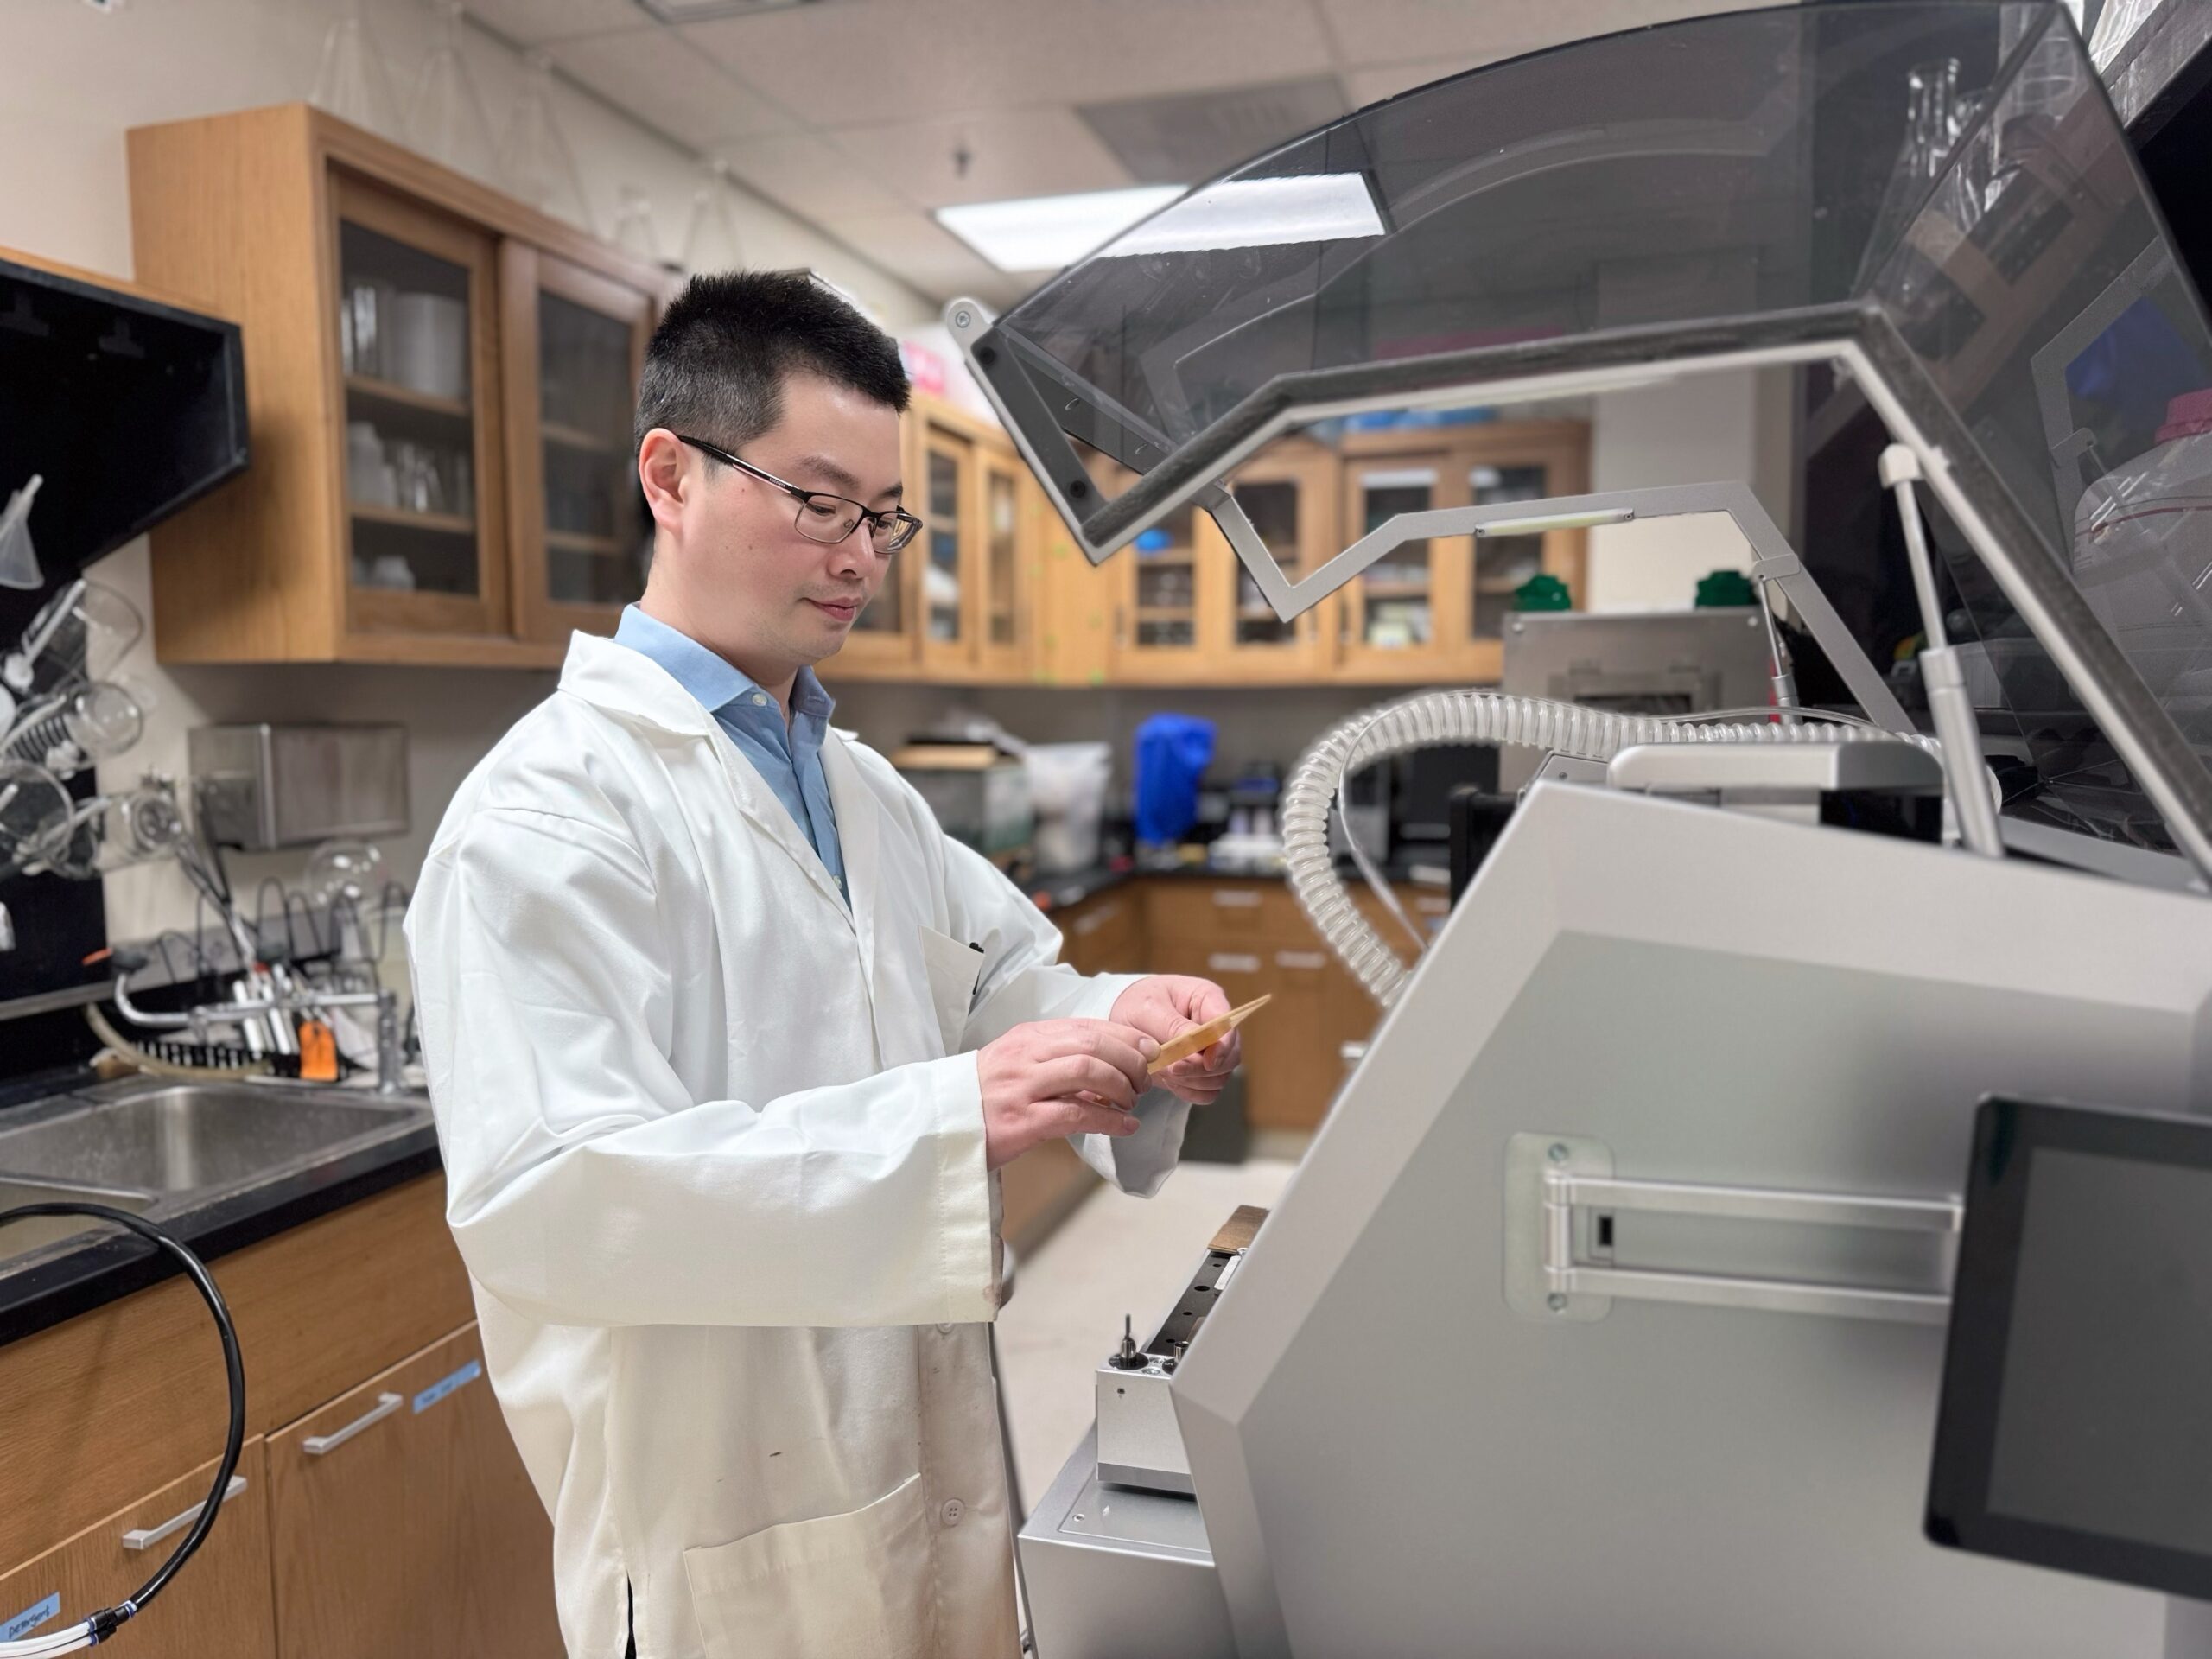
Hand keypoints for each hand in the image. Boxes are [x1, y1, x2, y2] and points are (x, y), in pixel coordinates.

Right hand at [977, 1019, 1159, 1171]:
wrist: (938, 1126)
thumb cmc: (984, 1097)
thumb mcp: (1015, 1063)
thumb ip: (1054, 1057)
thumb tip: (1108, 1063)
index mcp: (1026, 1037)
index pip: (1087, 1025)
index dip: (1125, 1036)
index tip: (1149, 1049)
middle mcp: (1024, 1055)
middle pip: (1092, 1044)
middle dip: (1129, 1060)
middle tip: (1144, 1080)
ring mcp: (1022, 1087)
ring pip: (1087, 1072)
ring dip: (1121, 1087)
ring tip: (1132, 1101)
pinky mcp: (1021, 1122)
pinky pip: (1076, 1115)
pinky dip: (1109, 1120)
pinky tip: (1125, 1126)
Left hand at [1110, 976, 1238, 1104]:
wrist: (1120, 1016)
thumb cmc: (1136, 1003)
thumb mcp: (1148, 1008)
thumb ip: (1173, 1027)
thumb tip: (1196, 1052)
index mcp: (1208, 999)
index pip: (1228, 1025)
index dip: (1223, 1046)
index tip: (1207, 1062)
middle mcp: (1216, 1026)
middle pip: (1230, 1056)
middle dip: (1203, 1069)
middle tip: (1173, 1070)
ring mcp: (1211, 1050)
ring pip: (1220, 1077)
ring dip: (1194, 1081)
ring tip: (1164, 1072)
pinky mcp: (1200, 1070)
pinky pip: (1207, 1091)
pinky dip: (1190, 1092)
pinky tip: (1170, 1082)